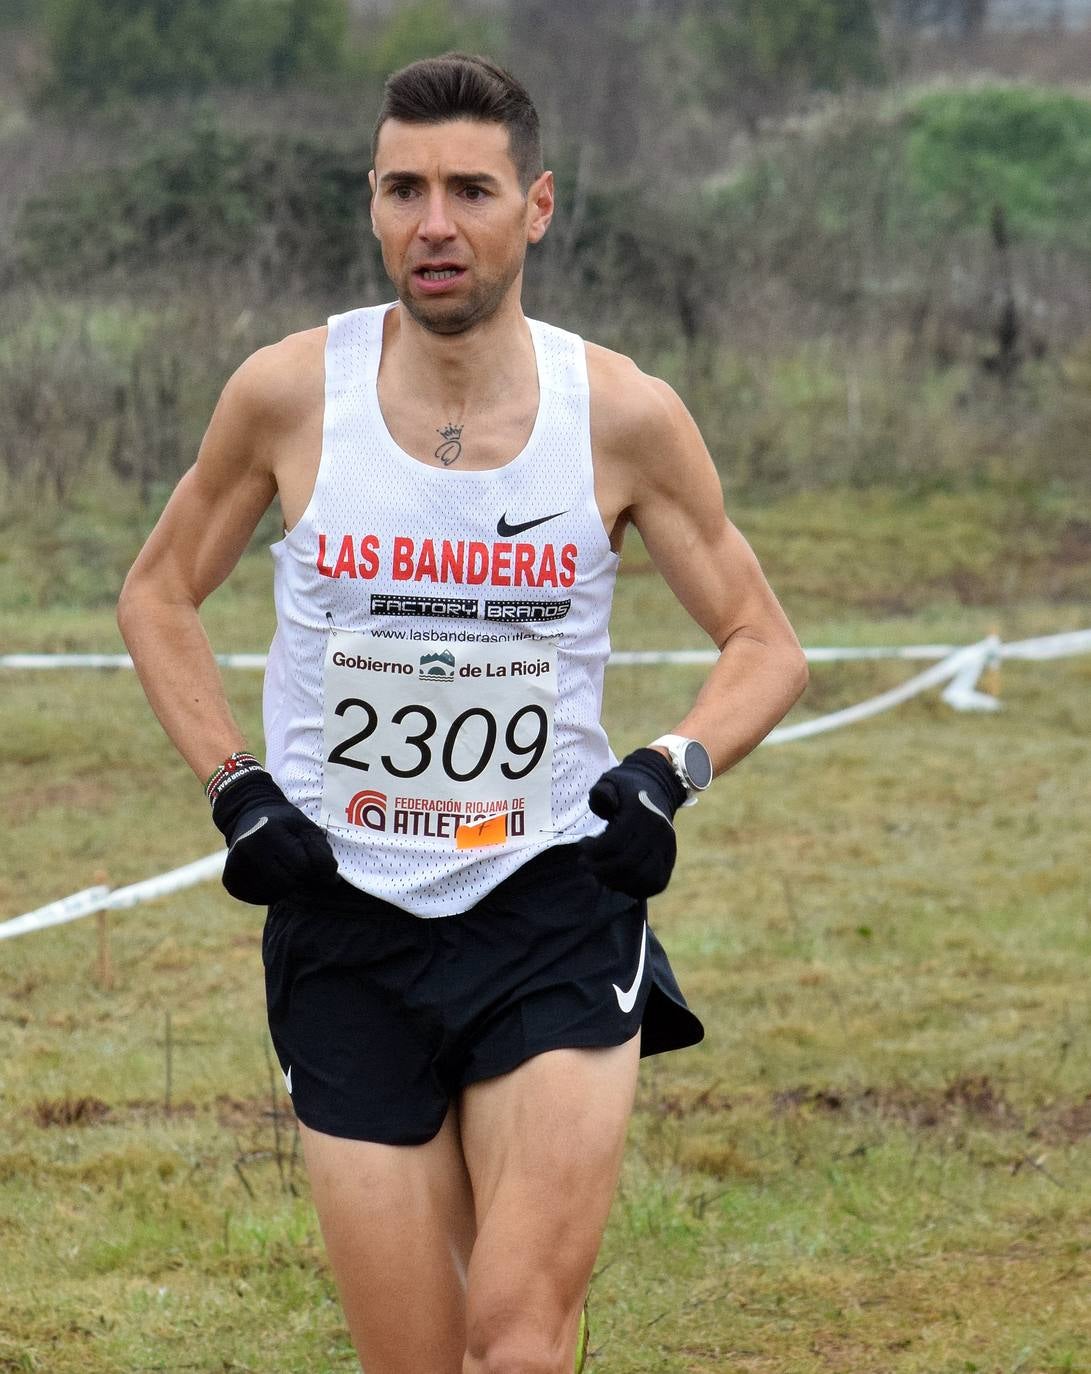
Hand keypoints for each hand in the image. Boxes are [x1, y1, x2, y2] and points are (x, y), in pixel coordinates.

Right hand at [211, 768, 338, 904]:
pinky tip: (269, 875)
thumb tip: (331, 882)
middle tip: (297, 865)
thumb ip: (322, 853)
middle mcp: (248, 848)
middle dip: (300, 878)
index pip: (303, 867)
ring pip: (274, 894)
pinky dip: (270, 892)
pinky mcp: (230, 880)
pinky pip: (259, 898)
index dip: (316, 869)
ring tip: (283, 868)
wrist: (248, 815)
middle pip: (289, 883)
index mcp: (269, 831)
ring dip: (286, 887)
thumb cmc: (284, 824)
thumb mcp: (307, 828)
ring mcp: (235, 865)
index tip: (315, 861)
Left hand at [578, 748, 686, 897]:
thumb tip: (607, 804)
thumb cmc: (625, 788)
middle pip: (627, 864)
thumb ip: (602, 792)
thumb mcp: (610, 781)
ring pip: (642, 878)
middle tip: (585, 864)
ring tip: (600, 874)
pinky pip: (655, 883)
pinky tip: (618, 881)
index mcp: (641, 812)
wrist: (658, 787)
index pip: (614, 842)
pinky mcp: (670, 858)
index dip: (593, 850)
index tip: (582, 845)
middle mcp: (657, 831)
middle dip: (600, 869)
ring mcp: (667, 846)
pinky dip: (635, 889)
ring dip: (616, 882)